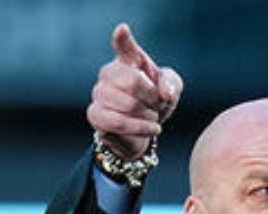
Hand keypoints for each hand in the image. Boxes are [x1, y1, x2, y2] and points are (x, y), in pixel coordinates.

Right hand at [87, 23, 183, 159]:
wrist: (143, 128)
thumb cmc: (155, 101)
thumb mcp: (171, 89)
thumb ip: (171, 84)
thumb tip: (165, 93)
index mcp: (128, 60)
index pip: (123, 45)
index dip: (122, 38)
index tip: (122, 30)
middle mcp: (108, 73)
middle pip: (133, 82)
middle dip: (153, 99)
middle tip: (157, 106)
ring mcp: (99, 93)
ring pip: (127, 105)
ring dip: (149, 116)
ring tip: (153, 118)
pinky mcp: (95, 115)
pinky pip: (118, 123)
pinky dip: (140, 129)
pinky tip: (152, 129)